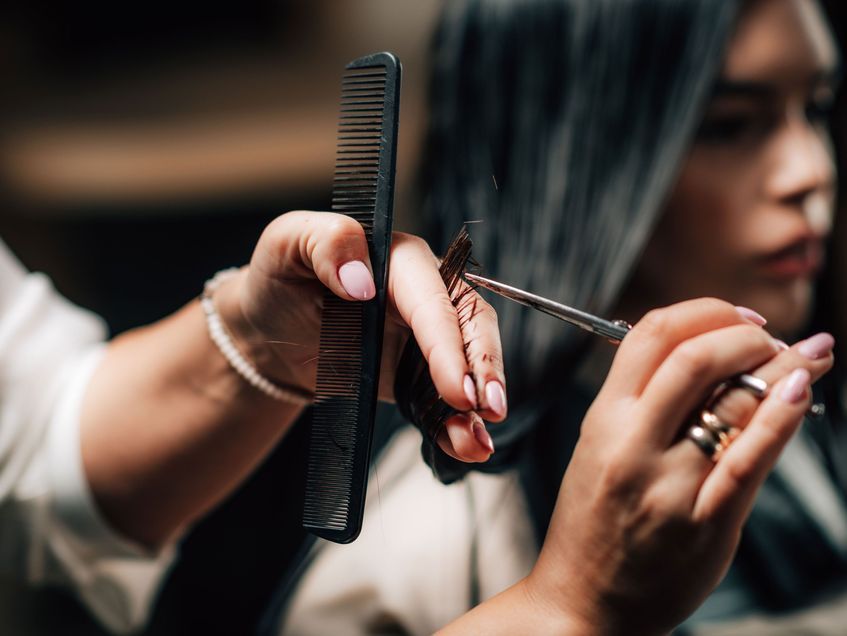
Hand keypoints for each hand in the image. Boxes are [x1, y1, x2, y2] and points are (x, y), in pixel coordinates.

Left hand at [215, 211, 505, 460]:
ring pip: (469, 365)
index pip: (434, 299)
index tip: (456, 387)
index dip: (448, 343)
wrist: (269, 330)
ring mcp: (423, 337)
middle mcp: (422, 294)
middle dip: (485, 368)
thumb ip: (327, 242)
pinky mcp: (416, 374)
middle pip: (471, 326)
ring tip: (479, 442)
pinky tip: (466, 446)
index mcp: (399, 259)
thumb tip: (361, 281)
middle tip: (488, 409)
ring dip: (479, 405)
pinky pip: (443, 399)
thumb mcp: (286, 242)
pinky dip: (455, 425)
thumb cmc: (280, 277)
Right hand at [524, 298, 833, 633]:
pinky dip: (781, 416)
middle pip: (695, 356)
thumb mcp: (599, 449)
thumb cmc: (592, 524)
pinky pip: (749, 458)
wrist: (584, 601)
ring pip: (731, 402)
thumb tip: (704, 354)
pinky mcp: (704, 522)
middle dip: (745, 333)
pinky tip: (802, 390)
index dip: (702, 312)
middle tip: (770, 336)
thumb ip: (641, 403)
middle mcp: (631, 444)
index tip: (734, 317)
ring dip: (781, 366)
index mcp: (602, 419)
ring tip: (809, 354)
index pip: (651, 335)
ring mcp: (668, 484)